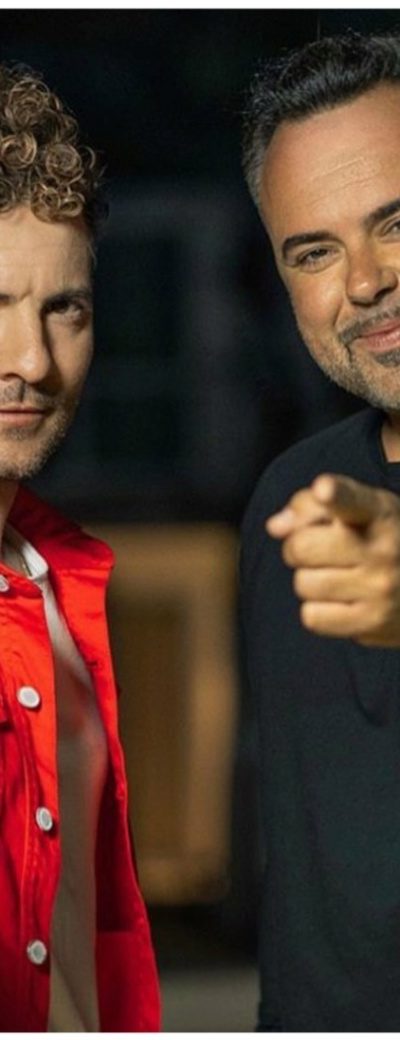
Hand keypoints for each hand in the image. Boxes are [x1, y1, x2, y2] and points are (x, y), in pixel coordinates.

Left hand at [266, 474, 399, 645]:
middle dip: (298, 548)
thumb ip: (310, 506)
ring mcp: (379, 588)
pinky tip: (340, 600)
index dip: (335, 494)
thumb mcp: (358, 511)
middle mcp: (383, 549)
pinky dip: (317, 610)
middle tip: (317, 550)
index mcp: (379, 512)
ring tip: (336, 576)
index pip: (352, 500)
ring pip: (303, 583)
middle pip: (301, 547)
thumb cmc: (378, 541)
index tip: (323, 489)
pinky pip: (312, 616)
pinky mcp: (372, 622)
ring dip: (309, 580)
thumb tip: (275, 526)